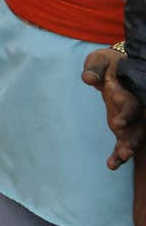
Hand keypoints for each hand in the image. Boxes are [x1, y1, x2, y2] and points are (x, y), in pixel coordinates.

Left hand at [83, 48, 144, 169]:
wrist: (115, 67)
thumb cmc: (106, 63)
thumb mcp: (99, 60)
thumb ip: (94, 69)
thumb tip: (88, 79)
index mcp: (128, 91)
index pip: (130, 104)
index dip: (127, 114)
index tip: (119, 124)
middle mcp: (133, 107)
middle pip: (137, 126)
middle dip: (132, 139)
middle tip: (125, 152)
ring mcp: (129, 117)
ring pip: (133, 136)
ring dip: (127, 148)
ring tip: (120, 160)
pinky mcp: (123, 125)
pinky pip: (123, 140)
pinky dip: (118, 153)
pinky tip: (112, 165)